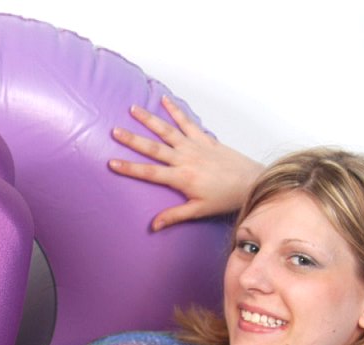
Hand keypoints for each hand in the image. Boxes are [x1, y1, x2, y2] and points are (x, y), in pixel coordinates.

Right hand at [108, 96, 262, 230]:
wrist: (251, 181)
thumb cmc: (226, 198)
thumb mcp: (199, 210)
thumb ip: (174, 215)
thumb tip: (153, 226)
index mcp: (181, 177)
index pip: (149, 172)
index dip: (129, 168)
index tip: (111, 162)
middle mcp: (185, 158)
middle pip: (153, 148)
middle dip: (132, 139)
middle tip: (115, 131)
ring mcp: (194, 146)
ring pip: (167, 130)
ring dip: (149, 119)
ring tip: (133, 109)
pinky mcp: (204, 139)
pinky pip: (187, 122)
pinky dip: (175, 110)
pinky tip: (164, 100)